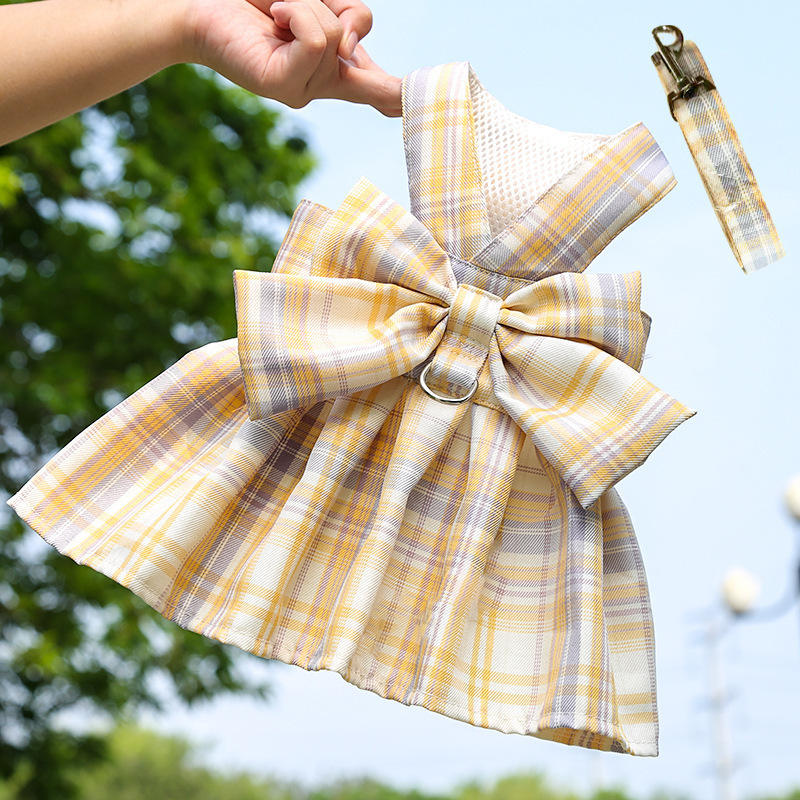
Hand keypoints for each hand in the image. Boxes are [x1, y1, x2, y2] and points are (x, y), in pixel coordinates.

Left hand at [184, 0, 401, 115]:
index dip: (401, 97)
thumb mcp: (318, 3)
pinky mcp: (284, 86)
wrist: (200, 3)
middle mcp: (320, 85)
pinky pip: (316, 41)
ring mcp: (302, 90)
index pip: (377, 89)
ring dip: (305, 4)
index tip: (422, 112)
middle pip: (356, 31)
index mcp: (333, 67)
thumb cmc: (258, 1)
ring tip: (275, 12)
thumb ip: (349, 21)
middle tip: (286, 6)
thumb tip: (350, 52)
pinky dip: (297, 14)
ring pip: (334, 35)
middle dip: (328, 4)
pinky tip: (274, 19)